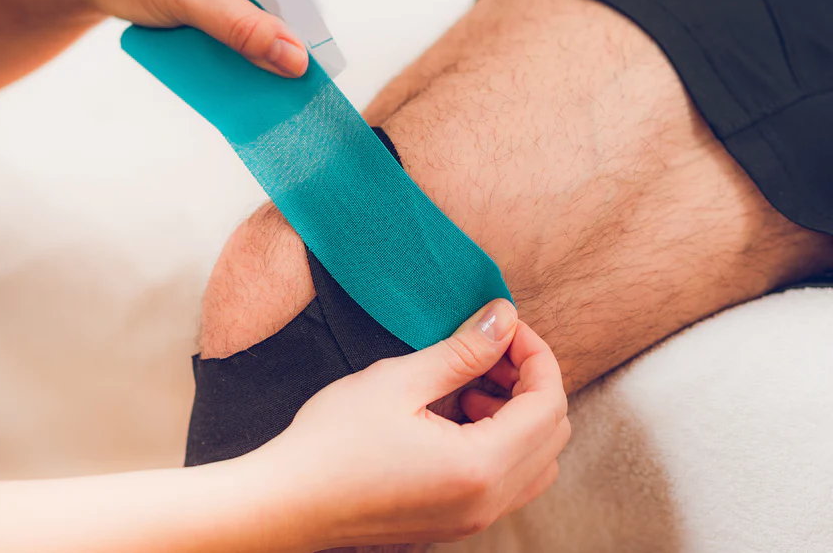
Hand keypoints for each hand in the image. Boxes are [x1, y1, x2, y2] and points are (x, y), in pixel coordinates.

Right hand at [253, 299, 570, 548]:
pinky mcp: (456, 522)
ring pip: (537, 461)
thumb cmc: (332, 442)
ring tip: (470, 384)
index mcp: (481, 467)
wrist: (287, 502)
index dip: (535, 353)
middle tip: (489, 349)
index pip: (547, 402)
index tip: (503, 325)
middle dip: (530, 382)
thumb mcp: (397, 381)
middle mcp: (489, 502)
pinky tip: (456, 416)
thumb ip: (461, 350)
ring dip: (518, 414)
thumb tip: (503, 318)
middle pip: (553, 433)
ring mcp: (474, 519)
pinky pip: (510, 481)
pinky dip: (502, 442)